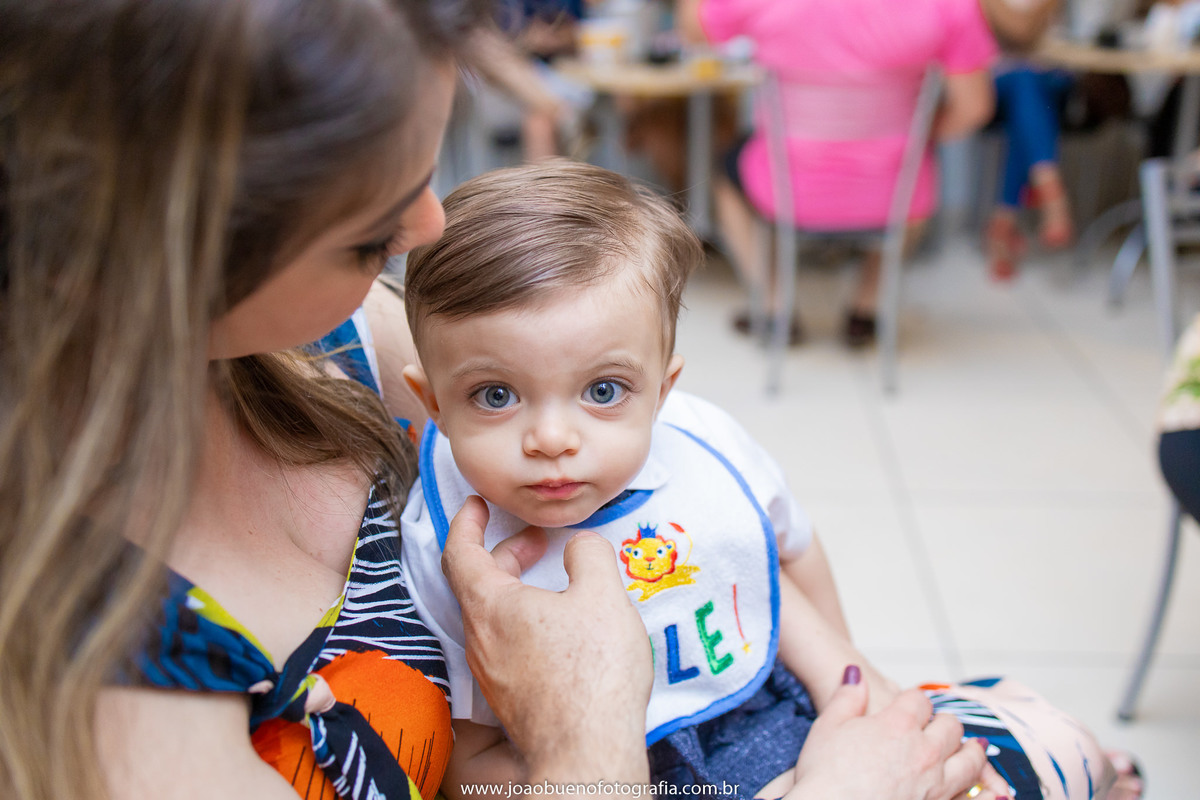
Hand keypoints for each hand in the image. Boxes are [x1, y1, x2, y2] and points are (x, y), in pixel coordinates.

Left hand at [441, 496, 652, 786]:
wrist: (587, 753)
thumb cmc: (592, 672)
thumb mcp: (602, 594)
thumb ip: (589, 555)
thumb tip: (579, 546)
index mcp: (491, 606)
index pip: (460, 552)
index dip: (466, 521)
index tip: (476, 504)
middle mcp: (480, 640)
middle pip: (478, 584)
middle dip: (504, 553)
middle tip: (536, 539)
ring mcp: (492, 673)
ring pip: (493, 617)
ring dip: (517, 589)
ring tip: (558, 583)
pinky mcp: (509, 697)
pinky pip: (506, 645)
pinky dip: (524, 620)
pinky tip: (562, 628)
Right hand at [788, 668, 990, 799]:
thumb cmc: (824, 775)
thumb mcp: (827, 726)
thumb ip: (847, 697)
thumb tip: (855, 673)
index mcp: (897, 725)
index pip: (918, 700)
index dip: (914, 700)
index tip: (910, 704)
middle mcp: (923, 751)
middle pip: (950, 726)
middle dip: (945, 722)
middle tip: (940, 725)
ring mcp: (935, 784)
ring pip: (970, 760)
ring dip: (971, 751)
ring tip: (972, 748)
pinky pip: (971, 797)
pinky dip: (983, 792)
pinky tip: (992, 791)